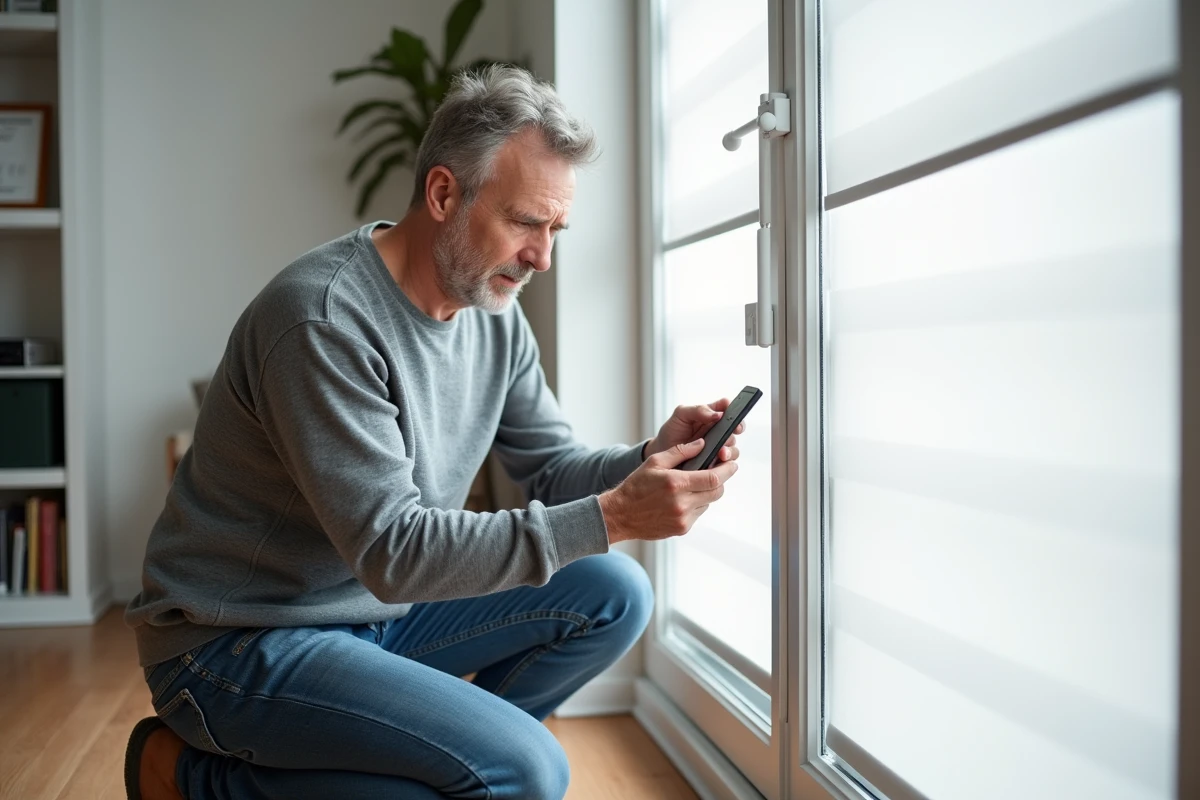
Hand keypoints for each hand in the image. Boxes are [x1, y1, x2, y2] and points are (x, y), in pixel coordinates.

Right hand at [600, 438, 738, 544]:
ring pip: (709, 503)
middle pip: (717, 491)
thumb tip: (702, 444)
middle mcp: (682, 503)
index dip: (727, 470)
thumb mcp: (655, 462)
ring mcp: (683, 519)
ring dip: (707, 492)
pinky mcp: (682, 529)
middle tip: (719, 471)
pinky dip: (697, 504)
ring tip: (695, 484)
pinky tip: (684, 498)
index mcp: (676, 484)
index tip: (732, 463)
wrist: (620, 515)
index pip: (714, 478)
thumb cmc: (635, 486)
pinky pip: (699, 513)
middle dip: (721, 480)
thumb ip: (680, 451)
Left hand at [643, 398, 744, 464]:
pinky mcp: (716, 462)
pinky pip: (726, 464)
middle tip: (729, 435)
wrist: (662, 454)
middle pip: (735, 430)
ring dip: (729, 451)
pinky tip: (716, 464)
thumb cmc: (672, 432)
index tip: (733, 416)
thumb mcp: (680, 415)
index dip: (735, 411)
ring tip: (721, 454)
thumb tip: (717, 414)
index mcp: (711, 415)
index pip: (729, 409)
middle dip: (734, 433)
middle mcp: (718, 430)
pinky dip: (724, 465)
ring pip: (733, 448)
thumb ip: (698, 410)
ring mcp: (718, 447)